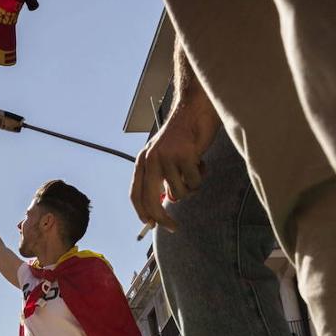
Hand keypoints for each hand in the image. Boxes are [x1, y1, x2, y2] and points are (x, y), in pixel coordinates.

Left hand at [129, 103, 220, 232]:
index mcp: (143, 160)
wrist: (195, 108)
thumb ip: (162, 178)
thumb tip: (166, 203)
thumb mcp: (166, 156)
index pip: (135, 194)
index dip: (142, 212)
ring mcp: (167, 158)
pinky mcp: (184, 156)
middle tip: (173, 227)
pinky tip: (200, 160)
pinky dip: (200, 176)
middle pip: (151, 201)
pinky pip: (194, 182)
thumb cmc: (183, 134)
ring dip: (190, 186)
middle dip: (162, 219)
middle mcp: (151, 160)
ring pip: (179, 193)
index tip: (150, 225)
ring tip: (193, 168)